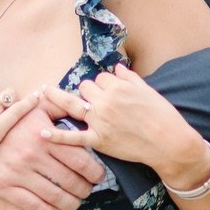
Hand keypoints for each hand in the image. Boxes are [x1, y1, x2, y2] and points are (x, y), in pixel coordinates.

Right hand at [0, 86, 105, 209]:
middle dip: (84, 190)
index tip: (99, 177)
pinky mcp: (3, 186)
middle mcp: (33, 155)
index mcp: (44, 136)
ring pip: (55, 196)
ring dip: (70, 203)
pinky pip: (33, 205)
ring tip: (74, 203)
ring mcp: (18, 173)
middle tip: (88, 192)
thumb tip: (85, 106)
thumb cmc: (8, 119)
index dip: (94, 172)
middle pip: (71, 180)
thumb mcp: (33, 107)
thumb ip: (60, 105)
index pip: (80, 159)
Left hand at [42, 63, 202, 174]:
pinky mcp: (99, 140)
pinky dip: (56, 137)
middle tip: (94, 101)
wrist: (168, 142)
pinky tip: (41, 133)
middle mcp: (106, 101)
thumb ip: (129, 77)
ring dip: (58, 98)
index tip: (109, 92)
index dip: (104, 84)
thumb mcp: (147, 90)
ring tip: (42, 93)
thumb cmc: (162, 115)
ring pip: (74, 103)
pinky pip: (73, 137)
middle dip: (87, 92)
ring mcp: (100, 121)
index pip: (101, 78)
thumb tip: (116, 67)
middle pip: (85, 87)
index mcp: (118, 87)